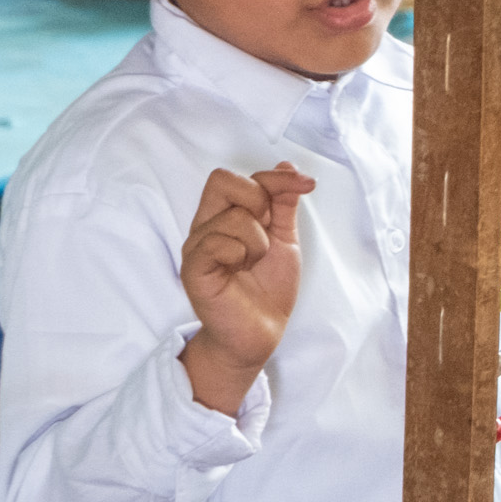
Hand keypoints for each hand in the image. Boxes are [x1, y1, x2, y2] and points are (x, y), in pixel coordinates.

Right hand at [179, 163, 313, 412]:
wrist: (261, 333)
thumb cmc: (268, 290)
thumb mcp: (283, 239)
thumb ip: (282, 204)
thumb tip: (286, 168)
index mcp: (225, 217)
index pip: (240, 177)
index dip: (276, 178)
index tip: (307, 184)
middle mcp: (207, 226)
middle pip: (222, 180)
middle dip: (259, 200)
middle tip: (267, 232)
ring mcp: (197, 247)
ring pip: (231, 216)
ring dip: (257, 241)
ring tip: (252, 263)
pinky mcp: (193, 269)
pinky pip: (216, 242)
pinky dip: (240, 253)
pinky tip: (240, 270)